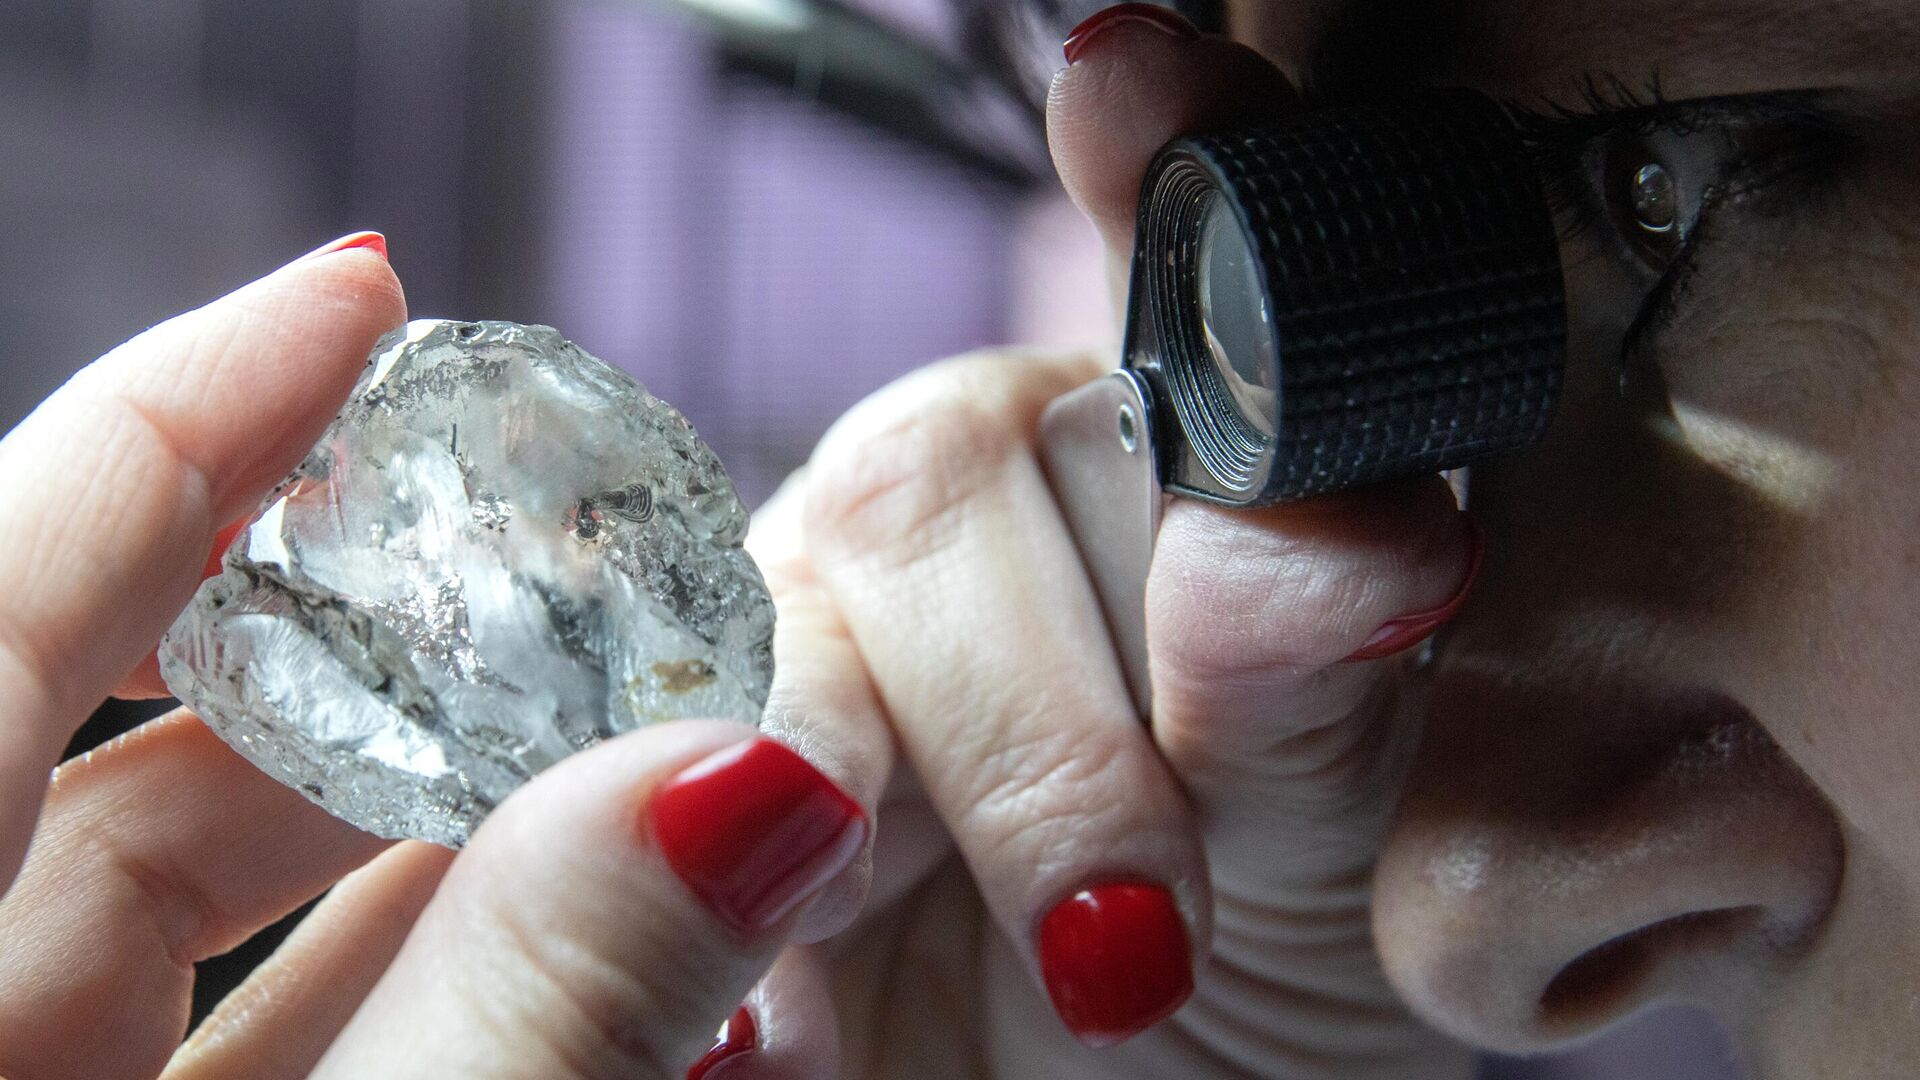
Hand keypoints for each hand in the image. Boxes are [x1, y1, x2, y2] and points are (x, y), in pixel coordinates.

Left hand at [0, 236, 866, 1079]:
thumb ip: (525, 1018)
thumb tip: (738, 785)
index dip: (184, 411)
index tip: (364, 291)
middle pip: (125, 733)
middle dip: (372, 636)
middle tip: (570, 573)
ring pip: (189, 888)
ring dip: (420, 805)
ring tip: (625, 746)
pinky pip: (242, 1021)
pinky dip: (404, 957)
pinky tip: (572, 916)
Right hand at [723, 22, 1481, 1079]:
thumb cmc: (1243, 1008)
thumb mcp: (1324, 877)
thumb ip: (1322, 699)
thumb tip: (1337, 530)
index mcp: (1180, 473)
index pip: (1173, 269)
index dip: (1160, 162)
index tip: (1144, 76)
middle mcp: (995, 497)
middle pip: (947, 476)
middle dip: (1045, 726)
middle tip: (1124, 942)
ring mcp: (824, 602)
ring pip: (795, 606)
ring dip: (867, 790)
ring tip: (932, 957)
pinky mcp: (682, 732)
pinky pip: (650, 732)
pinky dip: (710, 843)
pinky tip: (782, 956)